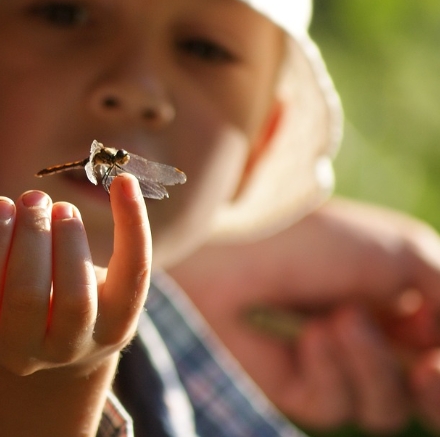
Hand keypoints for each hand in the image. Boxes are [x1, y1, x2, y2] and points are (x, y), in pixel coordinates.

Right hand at [0, 174, 152, 436]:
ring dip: (70, 245)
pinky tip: (126, 184)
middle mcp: (27, 351)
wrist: (52, 336)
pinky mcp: (120, 322)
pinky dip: (134, 228)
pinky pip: (133, 277)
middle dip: (30, 243)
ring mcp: (77, 342)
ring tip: (59, 207)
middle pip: (28, 301)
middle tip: (31, 199)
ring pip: (78, 301)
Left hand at [168, 197, 439, 433]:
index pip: (439, 357)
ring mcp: (333, 369)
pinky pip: (336, 408)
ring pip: (387, 411)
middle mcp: (372, 342)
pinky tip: (308, 336)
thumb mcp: (404, 255)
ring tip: (338, 318)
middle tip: (425, 372)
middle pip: (427, 402)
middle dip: (437, 396)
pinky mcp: (294, 391)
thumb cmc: (315, 240)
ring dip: (371, 364)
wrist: (231, 248)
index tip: (436, 359)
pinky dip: (330, 370)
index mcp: (402, 306)